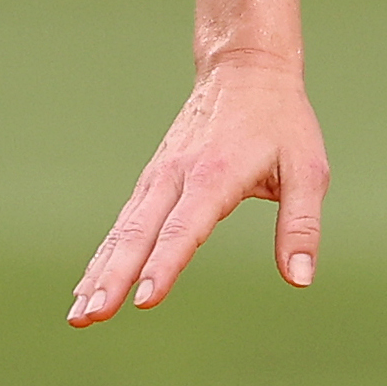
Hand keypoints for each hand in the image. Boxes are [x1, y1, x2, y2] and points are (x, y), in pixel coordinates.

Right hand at [68, 51, 325, 322]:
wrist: (244, 69)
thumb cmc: (282, 122)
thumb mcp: (308, 170)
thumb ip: (301, 225)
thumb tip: (301, 279)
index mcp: (216, 175)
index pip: (185, 228)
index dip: (164, 265)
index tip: (144, 300)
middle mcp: (177, 175)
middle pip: (139, 234)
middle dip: (112, 279)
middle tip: (89, 317)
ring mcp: (159, 176)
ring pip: (123, 231)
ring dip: (99, 273)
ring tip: (78, 315)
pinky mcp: (152, 180)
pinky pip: (123, 223)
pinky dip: (103, 255)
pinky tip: (86, 287)